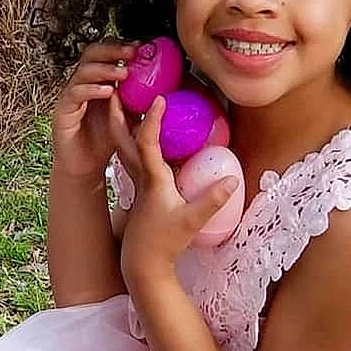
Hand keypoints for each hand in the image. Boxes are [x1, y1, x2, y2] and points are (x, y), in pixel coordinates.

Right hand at [51, 40, 137, 179]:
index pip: (105, 53)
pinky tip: (108, 91)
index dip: (120, 46)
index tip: (141, 46)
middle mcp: (82, 84)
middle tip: (132, 52)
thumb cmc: (104, 141)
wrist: (84, 167)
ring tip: (124, 73)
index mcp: (97, 81)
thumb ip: (138, 99)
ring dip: (105, 69)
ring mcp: (71, 96)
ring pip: (83, 71)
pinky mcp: (63, 111)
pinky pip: (75, 93)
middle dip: (112, 50)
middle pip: (91, 54)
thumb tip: (164, 85)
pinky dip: (92, 89)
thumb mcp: (128, 116)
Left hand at [117, 96, 239, 287]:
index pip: (146, 143)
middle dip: (118, 113)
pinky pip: (131, 155)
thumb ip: (211, 201)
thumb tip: (233, 179)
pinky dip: (132, 138)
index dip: (151, 120)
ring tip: (123, 99)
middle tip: (117, 87)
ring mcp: (136, 182)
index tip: (159, 98)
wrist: (143, 263)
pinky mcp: (139, 188)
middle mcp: (139, 176)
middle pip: (121, 139)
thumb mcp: (191, 222)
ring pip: (123, 145)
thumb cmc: (165, 243)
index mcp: (151, 179)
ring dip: (121, 122)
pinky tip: (139, 131)